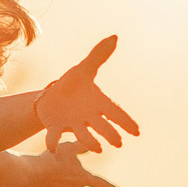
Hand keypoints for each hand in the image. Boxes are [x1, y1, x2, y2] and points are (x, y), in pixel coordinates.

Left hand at [33, 36, 140, 156]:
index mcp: (97, 103)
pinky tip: (53, 149)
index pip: (115, 112)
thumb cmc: (71, 85)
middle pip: (101, 126)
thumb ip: (98, 55)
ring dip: (89, 141)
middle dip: (110, 134)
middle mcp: (87, 116)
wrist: (50, 97)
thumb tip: (114, 37)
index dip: (126, 122)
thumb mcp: (84, 69)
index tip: (137, 132)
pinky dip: (53, 142)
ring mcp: (71, 123)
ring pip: (82, 134)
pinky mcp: (54, 126)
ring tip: (97, 149)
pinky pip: (53, 136)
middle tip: (119, 143)